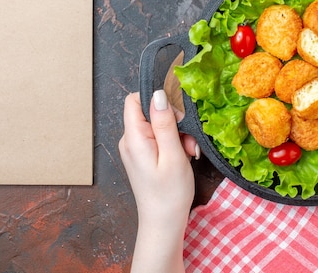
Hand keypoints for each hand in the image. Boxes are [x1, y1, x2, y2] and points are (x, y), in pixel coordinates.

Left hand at [119, 90, 197, 272]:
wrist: (163, 224)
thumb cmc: (169, 194)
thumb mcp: (173, 154)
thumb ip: (165, 123)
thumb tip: (158, 94)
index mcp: (133, 138)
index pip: (134, 100)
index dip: (156, 100)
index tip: (176, 116)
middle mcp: (129, 141)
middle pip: (149, 112)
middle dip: (173, 121)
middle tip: (188, 141)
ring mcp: (135, 149)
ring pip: (156, 125)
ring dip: (176, 134)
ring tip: (188, 152)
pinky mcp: (142, 156)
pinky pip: (157, 138)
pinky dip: (172, 143)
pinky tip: (182, 157)